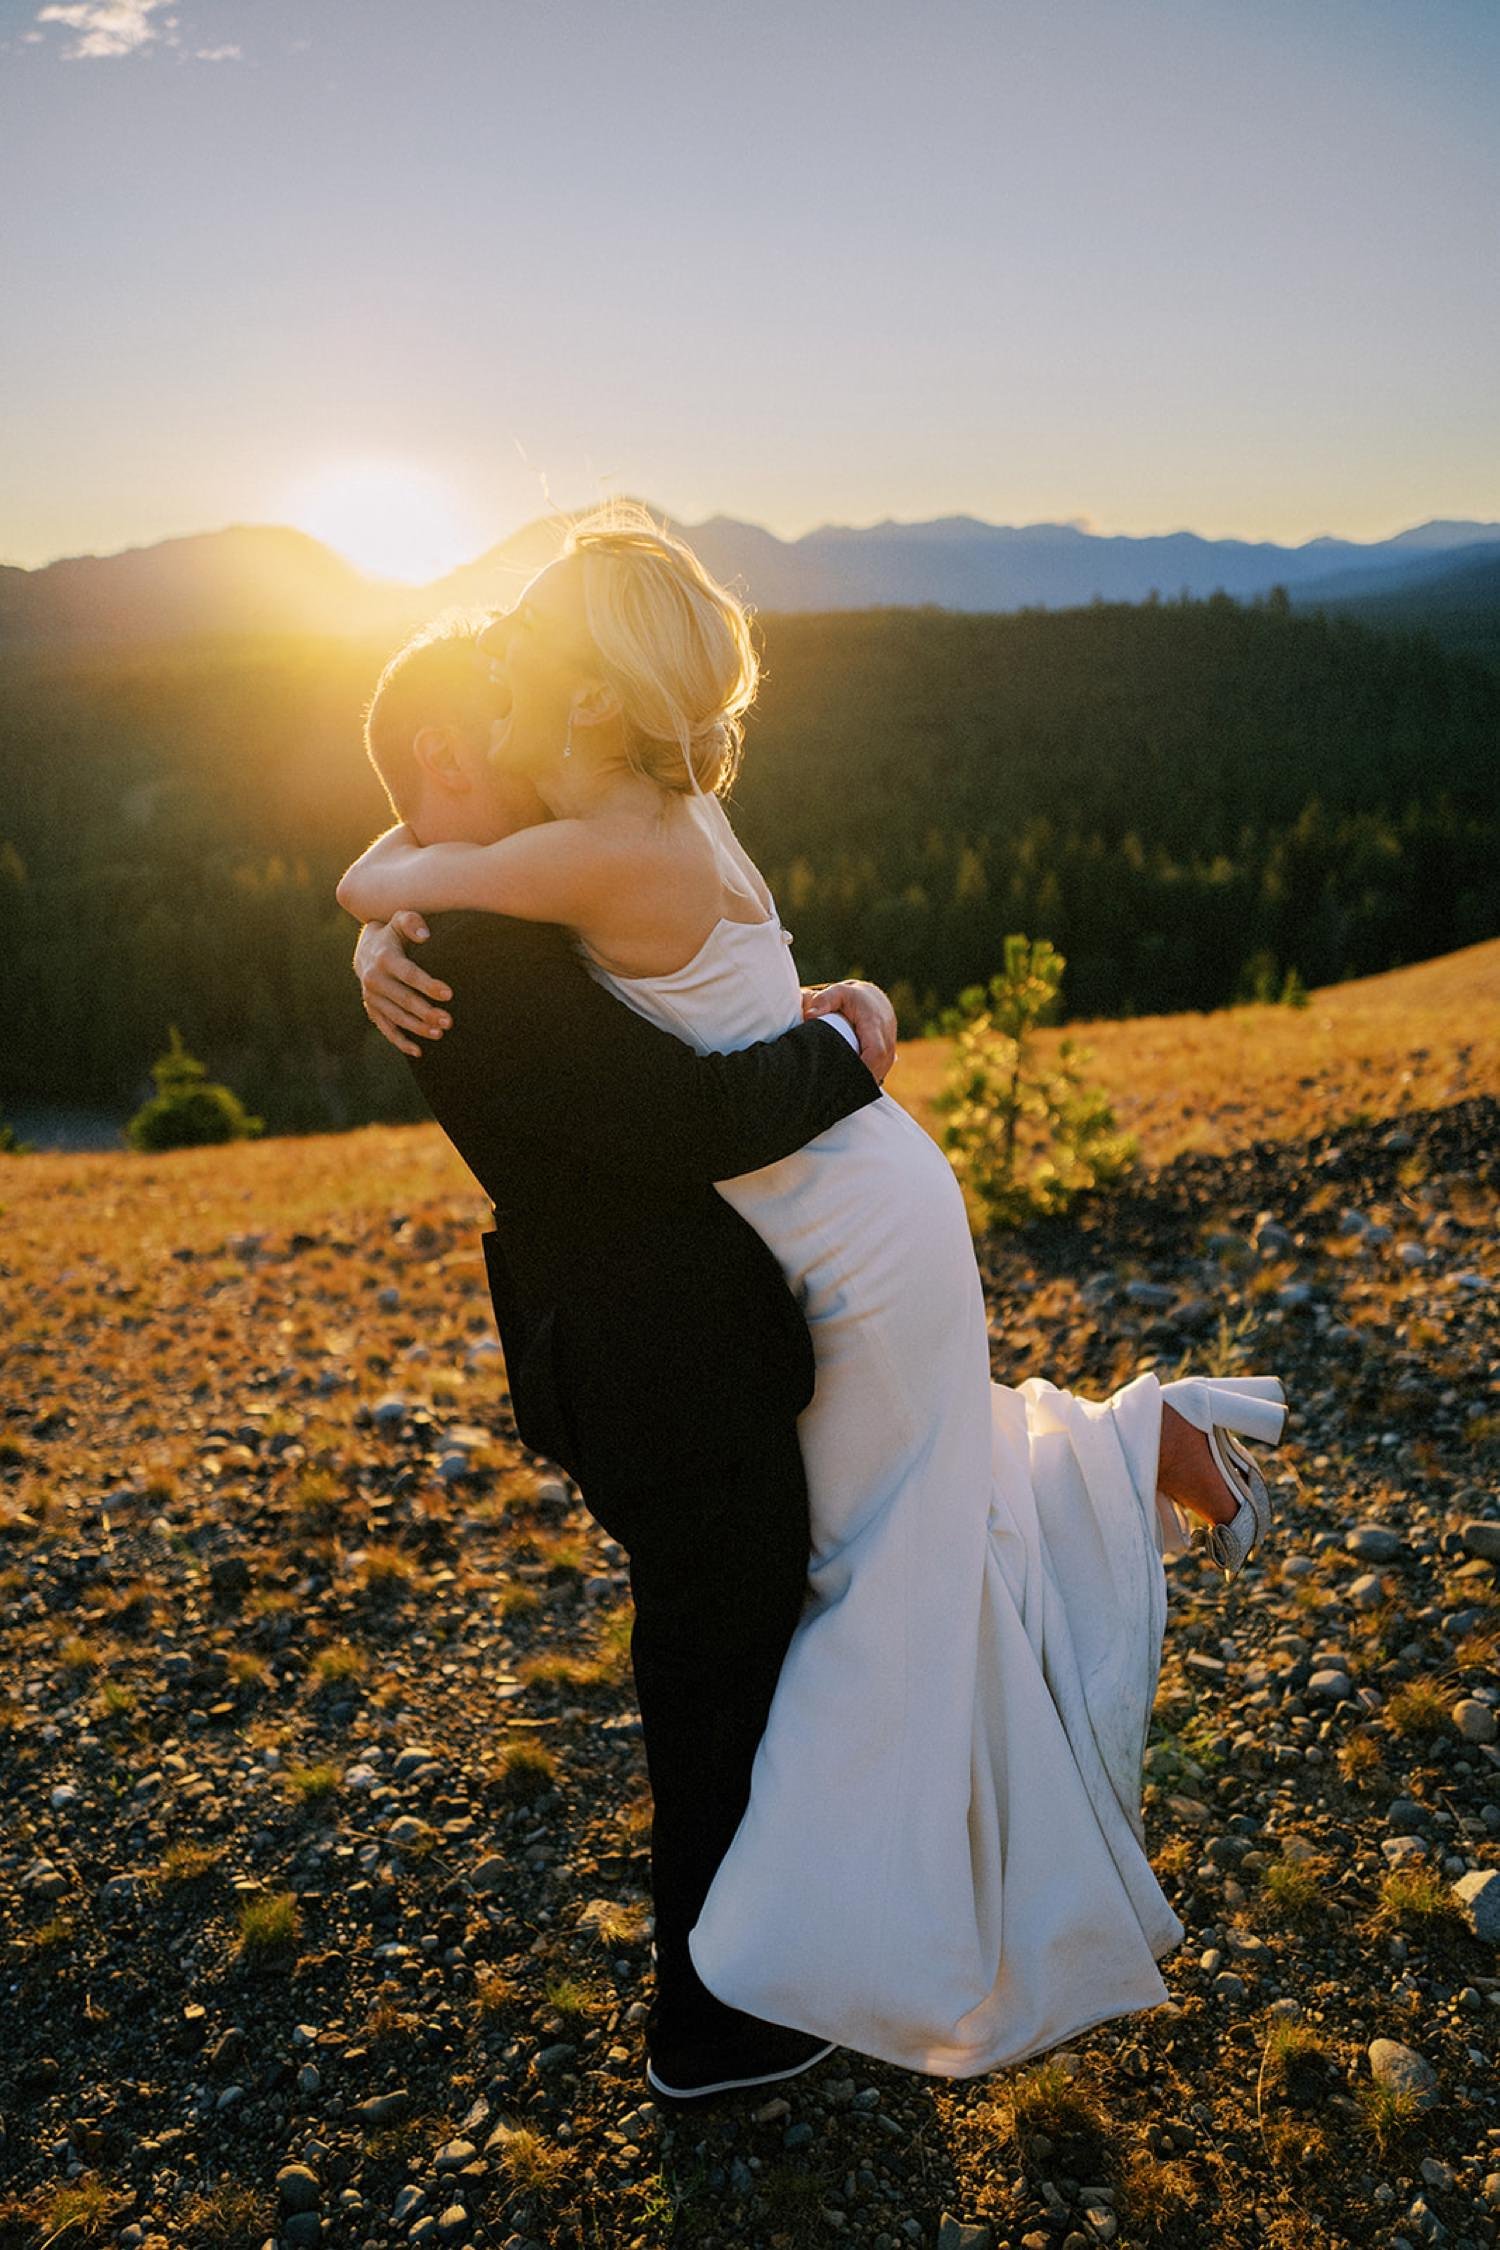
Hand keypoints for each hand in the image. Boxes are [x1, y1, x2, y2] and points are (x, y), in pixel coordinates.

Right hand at [354, 910, 452, 1058]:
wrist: (366, 949)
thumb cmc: (393, 934)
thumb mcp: (399, 920)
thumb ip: (411, 922)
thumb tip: (425, 935)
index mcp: (384, 958)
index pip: (408, 974)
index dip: (427, 984)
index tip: (448, 994)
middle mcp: (374, 979)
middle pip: (403, 999)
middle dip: (426, 1011)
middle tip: (449, 1021)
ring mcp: (372, 997)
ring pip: (396, 1016)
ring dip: (417, 1027)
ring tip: (440, 1034)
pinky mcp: (372, 1009)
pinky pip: (386, 1028)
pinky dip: (400, 1041)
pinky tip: (418, 1052)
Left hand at [801, 980, 897, 1082]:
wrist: (873, 1000)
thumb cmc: (851, 998)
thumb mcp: (837, 993)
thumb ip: (824, 1000)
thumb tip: (809, 1015)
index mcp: (874, 1023)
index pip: (876, 1051)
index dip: (865, 1068)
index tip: (846, 1077)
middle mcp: (886, 1037)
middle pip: (879, 1066)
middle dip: (861, 1079)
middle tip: (838, 1092)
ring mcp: (890, 1047)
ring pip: (881, 1071)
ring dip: (864, 1081)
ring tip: (842, 1092)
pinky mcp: (888, 1056)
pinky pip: (881, 1071)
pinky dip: (868, 1079)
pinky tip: (850, 1088)